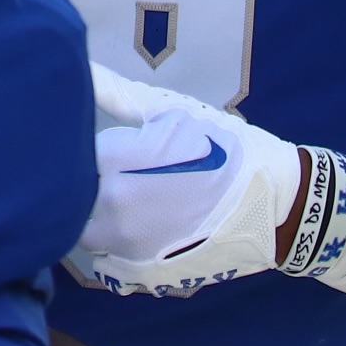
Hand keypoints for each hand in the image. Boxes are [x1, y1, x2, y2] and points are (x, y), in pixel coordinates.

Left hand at [67, 66, 306, 296]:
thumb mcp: (173, 114)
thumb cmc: (224, 149)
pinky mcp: (146, 277)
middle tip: (105, 172)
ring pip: (84, 234)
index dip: (72, 144)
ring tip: (126, 200)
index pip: (65, 156)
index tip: (87, 140)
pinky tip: (138, 231)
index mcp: (115, 164)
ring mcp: (129, 250)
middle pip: (67, 199)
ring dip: (92, 218)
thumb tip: (79, 68)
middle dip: (76, 185)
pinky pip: (108, 266)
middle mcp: (114, 212)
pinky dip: (113, 250)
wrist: (279, 204)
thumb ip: (116, 93)